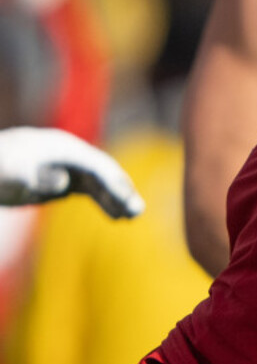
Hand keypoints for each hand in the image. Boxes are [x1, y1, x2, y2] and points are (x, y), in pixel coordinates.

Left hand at [0, 127, 144, 217]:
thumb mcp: (11, 174)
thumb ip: (36, 177)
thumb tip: (64, 181)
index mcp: (62, 147)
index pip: (95, 166)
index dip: (113, 184)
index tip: (127, 201)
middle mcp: (70, 155)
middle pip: (103, 172)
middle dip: (122, 191)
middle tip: (138, 211)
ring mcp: (68, 167)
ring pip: (100, 183)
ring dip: (117, 198)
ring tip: (133, 216)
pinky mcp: (63, 180)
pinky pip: (91, 190)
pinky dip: (105, 202)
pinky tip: (116, 216)